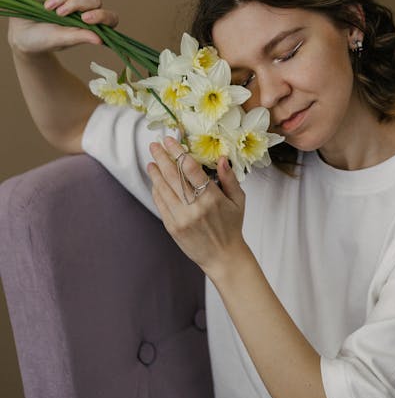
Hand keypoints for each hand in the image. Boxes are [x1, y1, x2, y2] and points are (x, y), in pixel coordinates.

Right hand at [8, 0, 118, 56]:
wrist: (21, 32)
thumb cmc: (41, 41)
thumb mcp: (59, 39)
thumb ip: (79, 37)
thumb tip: (100, 39)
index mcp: (91, 28)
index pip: (110, 19)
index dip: (102, 16)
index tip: (85, 18)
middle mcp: (87, 13)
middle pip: (95, 0)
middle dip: (76, 4)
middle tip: (59, 14)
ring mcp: (76, 0)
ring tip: (48, 7)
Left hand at [147, 137, 246, 278]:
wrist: (222, 256)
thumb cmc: (232, 226)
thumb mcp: (238, 200)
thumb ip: (230, 178)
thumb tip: (222, 158)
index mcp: (212, 197)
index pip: (190, 168)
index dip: (178, 152)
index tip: (170, 140)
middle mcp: (194, 207)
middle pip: (172, 176)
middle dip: (162, 157)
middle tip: (155, 145)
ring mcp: (181, 218)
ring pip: (163, 189)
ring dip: (156, 173)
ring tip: (152, 161)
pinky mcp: (172, 227)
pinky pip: (161, 204)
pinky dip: (156, 191)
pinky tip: (156, 181)